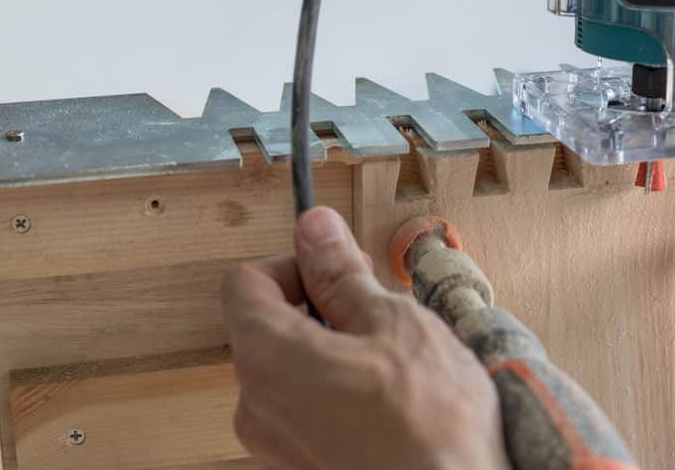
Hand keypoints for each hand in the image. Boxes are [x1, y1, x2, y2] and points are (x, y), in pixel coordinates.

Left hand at [222, 207, 509, 469]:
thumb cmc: (429, 423)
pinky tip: (388, 397)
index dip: (293, 264)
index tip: (336, 265)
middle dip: (320, 307)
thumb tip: (315, 230)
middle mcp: (257, 406)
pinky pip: (306, 408)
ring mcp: (277, 444)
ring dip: (334, 349)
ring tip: (391, 359)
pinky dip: (338, 389)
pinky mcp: (302, 465)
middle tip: (376, 309)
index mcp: (268, 359)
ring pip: (291, 369)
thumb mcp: (391, 322)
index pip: (245, 283)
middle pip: (267, 326)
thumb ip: (341, 273)